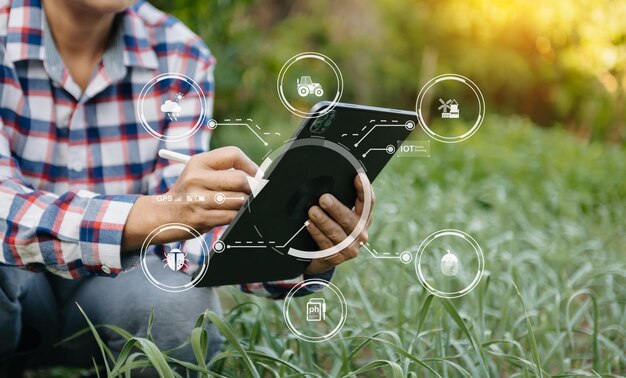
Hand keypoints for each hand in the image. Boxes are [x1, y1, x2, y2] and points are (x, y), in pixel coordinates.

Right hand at [122, 147, 256, 249]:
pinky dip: (237, 216)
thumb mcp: (199, 174)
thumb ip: (225, 171)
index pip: (233, 154)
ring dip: (244, 203)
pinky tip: (231, 214)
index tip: (255, 175)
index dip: (250, 165)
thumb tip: (258, 177)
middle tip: (253, 192)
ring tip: (238, 204)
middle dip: (252, 187)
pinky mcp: (201, 218)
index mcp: (198, 162)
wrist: (163, 216)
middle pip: (240, 179)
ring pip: (239, 200)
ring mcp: (198, 199)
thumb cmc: (189, 194)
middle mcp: (197, 179)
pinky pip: (232, 216)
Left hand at [305, 175, 374, 274]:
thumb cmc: (331, 226)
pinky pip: (326, 243)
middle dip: (336, 208)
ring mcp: (350, 248)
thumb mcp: (338, 213)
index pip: (368, 202)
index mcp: (364, 218)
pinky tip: (309, 225)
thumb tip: (327, 180)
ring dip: (323, 221)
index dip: (364, 189)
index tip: (358, 177)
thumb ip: (340, 199)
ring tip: (312, 211)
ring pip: (337, 232)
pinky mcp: (337, 257)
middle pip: (350, 219)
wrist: (322, 255)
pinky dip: (316, 233)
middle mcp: (360, 234)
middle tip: (324, 199)